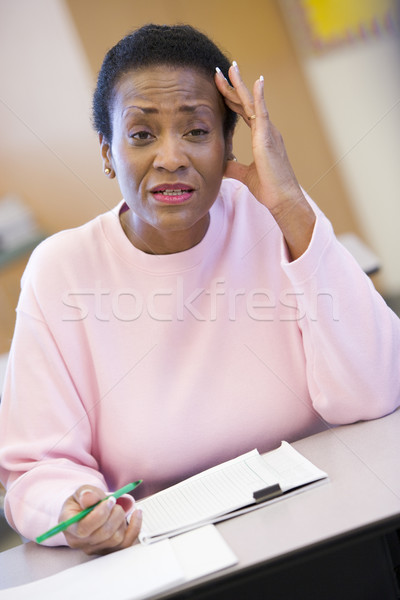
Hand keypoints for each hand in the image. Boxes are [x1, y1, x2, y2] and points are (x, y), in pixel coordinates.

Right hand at [60, 485, 141, 554]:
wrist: (87, 510)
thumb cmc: (83, 502)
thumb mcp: (81, 492)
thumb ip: (85, 493)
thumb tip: (89, 497)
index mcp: (69, 526)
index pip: (84, 529)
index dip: (100, 514)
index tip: (110, 500)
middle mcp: (80, 542)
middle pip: (104, 534)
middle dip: (115, 513)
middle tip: (114, 501)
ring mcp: (95, 548)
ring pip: (116, 538)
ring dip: (122, 519)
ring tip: (117, 509)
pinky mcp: (109, 550)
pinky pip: (126, 544)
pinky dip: (135, 527)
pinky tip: (136, 514)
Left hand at [215, 62, 315, 259]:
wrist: (282, 198)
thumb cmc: (269, 188)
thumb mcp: (245, 175)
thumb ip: (233, 166)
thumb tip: (222, 162)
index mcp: (261, 137)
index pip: (243, 112)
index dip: (231, 98)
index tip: (219, 85)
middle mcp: (266, 130)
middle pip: (246, 102)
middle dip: (232, 86)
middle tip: (219, 70)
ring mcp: (268, 132)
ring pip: (252, 102)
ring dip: (241, 85)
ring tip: (231, 68)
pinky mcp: (268, 138)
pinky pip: (263, 113)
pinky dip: (259, 96)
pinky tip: (256, 81)